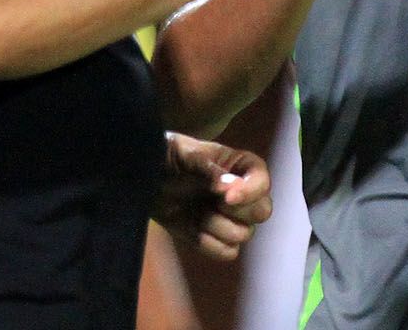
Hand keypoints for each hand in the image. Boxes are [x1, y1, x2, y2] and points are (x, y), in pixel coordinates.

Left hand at [151, 132, 272, 260]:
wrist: (145, 178)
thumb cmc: (168, 157)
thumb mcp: (184, 156)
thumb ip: (207, 171)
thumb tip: (228, 189)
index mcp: (242, 166)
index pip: (262, 182)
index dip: (250, 192)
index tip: (226, 197)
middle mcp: (242, 193)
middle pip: (262, 212)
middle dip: (237, 211)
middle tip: (213, 201)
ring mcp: (230, 217)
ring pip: (244, 234)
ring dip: (217, 226)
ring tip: (196, 212)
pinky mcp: (215, 237)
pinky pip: (227, 252)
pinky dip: (209, 244)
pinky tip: (191, 228)